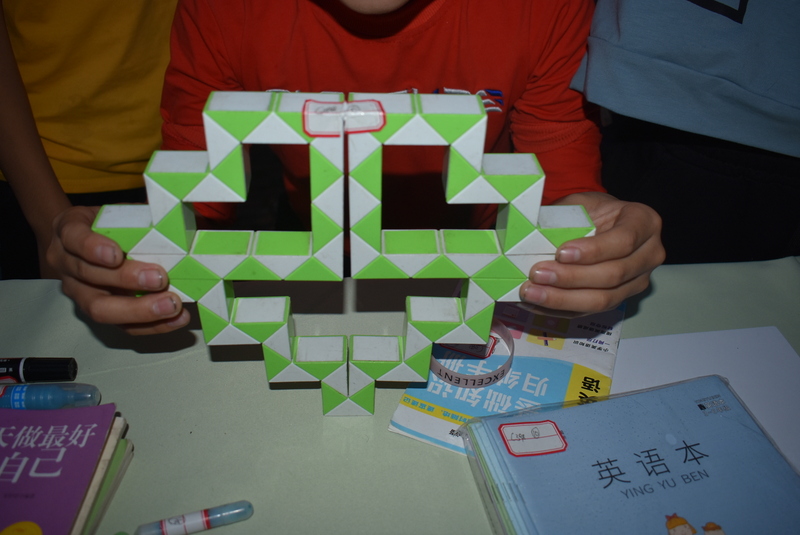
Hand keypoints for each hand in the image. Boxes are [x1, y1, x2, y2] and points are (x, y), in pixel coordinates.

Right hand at [46, 206, 190, 334]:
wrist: (95, 242)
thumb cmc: (112, 223)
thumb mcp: (122, 210)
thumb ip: (142, 215)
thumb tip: (175, 220)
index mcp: (69, 231)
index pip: (74, 239)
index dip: (92, 247)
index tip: (116, 254)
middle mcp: (67, 263)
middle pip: (88, 277)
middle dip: (125, 280)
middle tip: (159, 278)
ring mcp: (80, 292)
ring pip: (101, 308)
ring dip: (140, 310)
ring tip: (172, 304)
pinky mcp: (100, 312)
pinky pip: (122, 326)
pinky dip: (152, 325)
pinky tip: (176, 318)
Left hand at [519, 192, 664, 315]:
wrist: (601, 224)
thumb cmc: (591, 211)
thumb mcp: (580, 203)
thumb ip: (564, 215)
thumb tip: (530, 231)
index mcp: (644, 222)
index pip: (623, 241)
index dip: (593, 251)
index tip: (560, 253)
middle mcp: (649, 254)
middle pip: (613, 274)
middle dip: (571, 278)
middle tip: (537, 274)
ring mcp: (637, 281)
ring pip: (603, 299)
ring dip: (562, 299)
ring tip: (531, 292)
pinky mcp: (619, 300)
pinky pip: (590, 312)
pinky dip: (560, 309)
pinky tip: (535, 304)